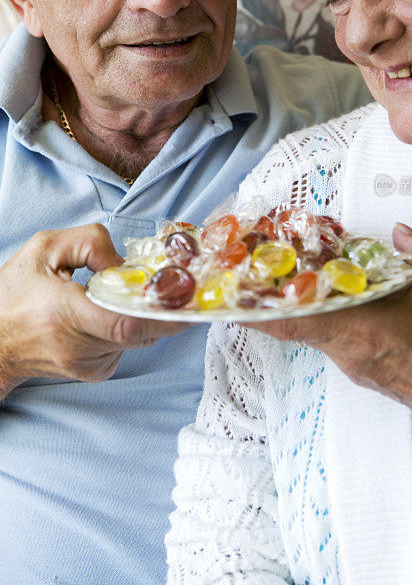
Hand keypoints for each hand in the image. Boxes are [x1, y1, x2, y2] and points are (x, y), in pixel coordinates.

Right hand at [0, 224, 189, 394]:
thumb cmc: (15, 292)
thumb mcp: (45, 248)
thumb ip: (91, 242)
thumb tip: (127, 263)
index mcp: (64, 314)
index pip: (125, 324)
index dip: (164, 315)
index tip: (190, 301)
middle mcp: (79, 348)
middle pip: (142, 331)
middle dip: (164, 308)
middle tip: (178, 286)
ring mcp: (89, 366)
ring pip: (140, 338)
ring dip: (146, 315)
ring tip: (131, 295)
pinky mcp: (95, 373)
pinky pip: (130, 347)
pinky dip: (132, 328)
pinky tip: (111, 314)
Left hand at [240, 224, 411, 476]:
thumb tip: (398, 232)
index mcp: (358, 332)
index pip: (293, 322)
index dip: (256, 311)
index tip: (227, 298)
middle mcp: (346, 354)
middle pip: (295, 326)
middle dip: (273, 302)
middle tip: (256, 275)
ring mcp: (353, 367)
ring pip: (313, 334)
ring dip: (300, 310)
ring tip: (291, 280)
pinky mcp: (364, 373)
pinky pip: (332, 342)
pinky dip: (324, 321)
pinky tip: (335, 301)